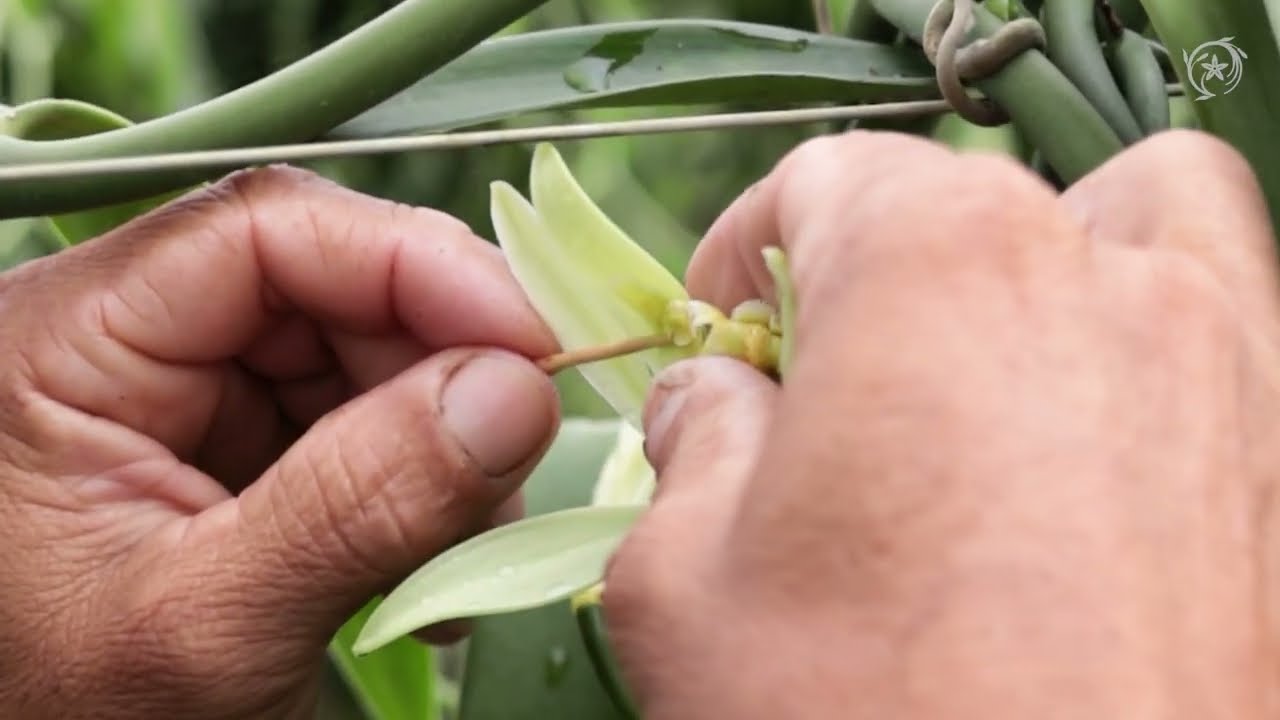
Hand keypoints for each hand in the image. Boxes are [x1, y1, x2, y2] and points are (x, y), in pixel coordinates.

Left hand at [0, 166, 560, 717]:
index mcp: (59, 345)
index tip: (531, 346)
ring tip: (467, 547)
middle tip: (512, 468)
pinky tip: (433, 559)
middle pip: (329, 284)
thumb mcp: (212, 629)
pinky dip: (421, 479)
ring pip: (362, 349)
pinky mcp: (233, 442)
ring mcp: (183, 391)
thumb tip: (517, 393)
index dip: (414, 266)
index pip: (261, 230)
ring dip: (444, 437)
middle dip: (444, 370)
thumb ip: (360, 503)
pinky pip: (359, 416)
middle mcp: (122, 340)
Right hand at [604, 130, 1279, 719]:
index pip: (825, 181)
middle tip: (832, 391)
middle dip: (884, 272)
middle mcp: (1106, 278)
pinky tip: (1082, 480)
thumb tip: (711, 400)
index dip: (747, 254)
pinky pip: (1231, 343)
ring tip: (979, 395)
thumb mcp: (685, 584)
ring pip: (1138, 229)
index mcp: (937, 265)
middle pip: (973, 203)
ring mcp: (1233, 368)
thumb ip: (689, 447)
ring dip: (1046, 274)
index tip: (724, 338)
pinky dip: (1151, 359)